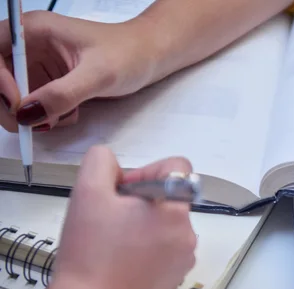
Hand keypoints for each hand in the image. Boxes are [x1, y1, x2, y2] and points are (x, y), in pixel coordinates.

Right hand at [0, 10, 156, 132]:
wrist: (151, 57)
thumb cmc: (130, 54)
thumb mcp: (98, 75)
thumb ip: (62, 94)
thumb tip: (27, 114)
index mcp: (33, 29)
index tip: (19, 105)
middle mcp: (30, 46)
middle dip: (12, 106)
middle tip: (35, 125)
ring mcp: (39, 65)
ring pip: (15, 97)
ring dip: (33, 115)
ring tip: (64, 117)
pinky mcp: (50, 82)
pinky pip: (35, 105)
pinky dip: (47, 116)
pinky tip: (71, 114)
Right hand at [53, 146, 196, 288]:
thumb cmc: (89, 250)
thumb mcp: (87, 191)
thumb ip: (102, 161)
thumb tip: (116, 166)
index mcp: (176, 209)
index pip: (178, 167)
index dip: (147, 170)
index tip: (122, 191)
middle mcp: (189, 233)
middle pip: (171, 197)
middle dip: (142, 199)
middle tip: (111, 217)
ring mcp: (185, 259)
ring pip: (168, 224)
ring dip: (145, 223)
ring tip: (114, 240)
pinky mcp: (176, 278)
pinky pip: (167, 249)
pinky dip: (148, 247)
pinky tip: (121, 260)